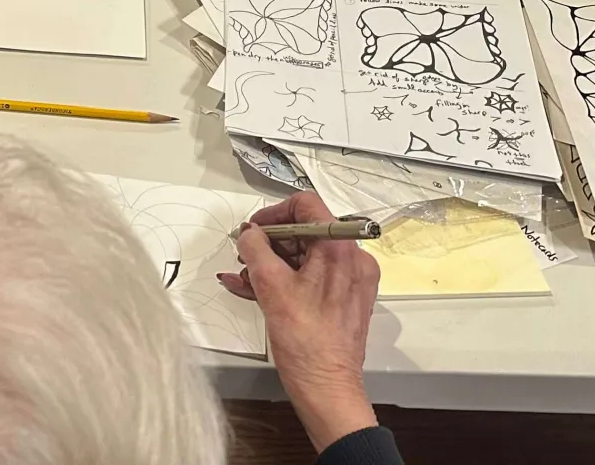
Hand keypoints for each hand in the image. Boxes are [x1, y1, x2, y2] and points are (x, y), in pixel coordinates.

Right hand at [217, 191, 380, 453]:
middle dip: (269, 242)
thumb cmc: (304, 340)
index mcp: (341, 249)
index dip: (274, 213)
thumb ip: (255, 248)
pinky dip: (284, 279)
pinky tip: (251, 288)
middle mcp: (352, 259)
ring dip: (271, 262)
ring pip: (305, 255)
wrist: (328, 390)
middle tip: (243, 256)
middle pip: (305, 231)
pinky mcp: (344, 299)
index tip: (252, 231)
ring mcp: (350, 280)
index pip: (307, 205)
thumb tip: (248, 233)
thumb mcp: (271, 286)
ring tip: (241, 276)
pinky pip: (311, 276)